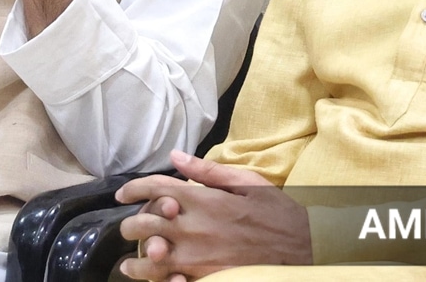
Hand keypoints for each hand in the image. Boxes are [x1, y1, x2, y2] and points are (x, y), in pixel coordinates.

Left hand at [116, 150, 311, 280]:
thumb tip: (175, 156)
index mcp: (202, 199)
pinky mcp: (207, 277)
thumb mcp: (246, 182)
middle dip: (130, 225)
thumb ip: (207, 171)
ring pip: (152, 260)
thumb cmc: (276, 212)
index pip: (154, 189)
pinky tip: (158, 280)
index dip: (132, 190)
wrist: (304, 247)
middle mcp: (194, 227)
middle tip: (129, 228)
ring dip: (136, 261)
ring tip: (130, 263)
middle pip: (145, 224)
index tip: (122, 194)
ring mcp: (198, 256)